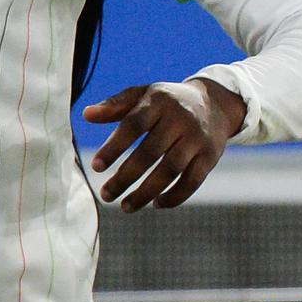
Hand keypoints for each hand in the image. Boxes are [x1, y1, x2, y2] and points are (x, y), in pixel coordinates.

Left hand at [83, 78, 245, 211]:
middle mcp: (180, 119)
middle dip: (125, 177)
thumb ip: (115, 106)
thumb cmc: (166, 102)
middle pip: (150, 152)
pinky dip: (175, 196)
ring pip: (170, 170)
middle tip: (105, 194)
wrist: (215, 104)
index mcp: (158, 102)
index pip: (132, 125)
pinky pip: (193, 181)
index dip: (113, 147)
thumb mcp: (142, 95)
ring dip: (146, 192)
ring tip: (125, 206)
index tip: (95, 167)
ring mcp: (197, 139)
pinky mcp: (210, 156)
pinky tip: (156, 204)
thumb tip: (86, 115)